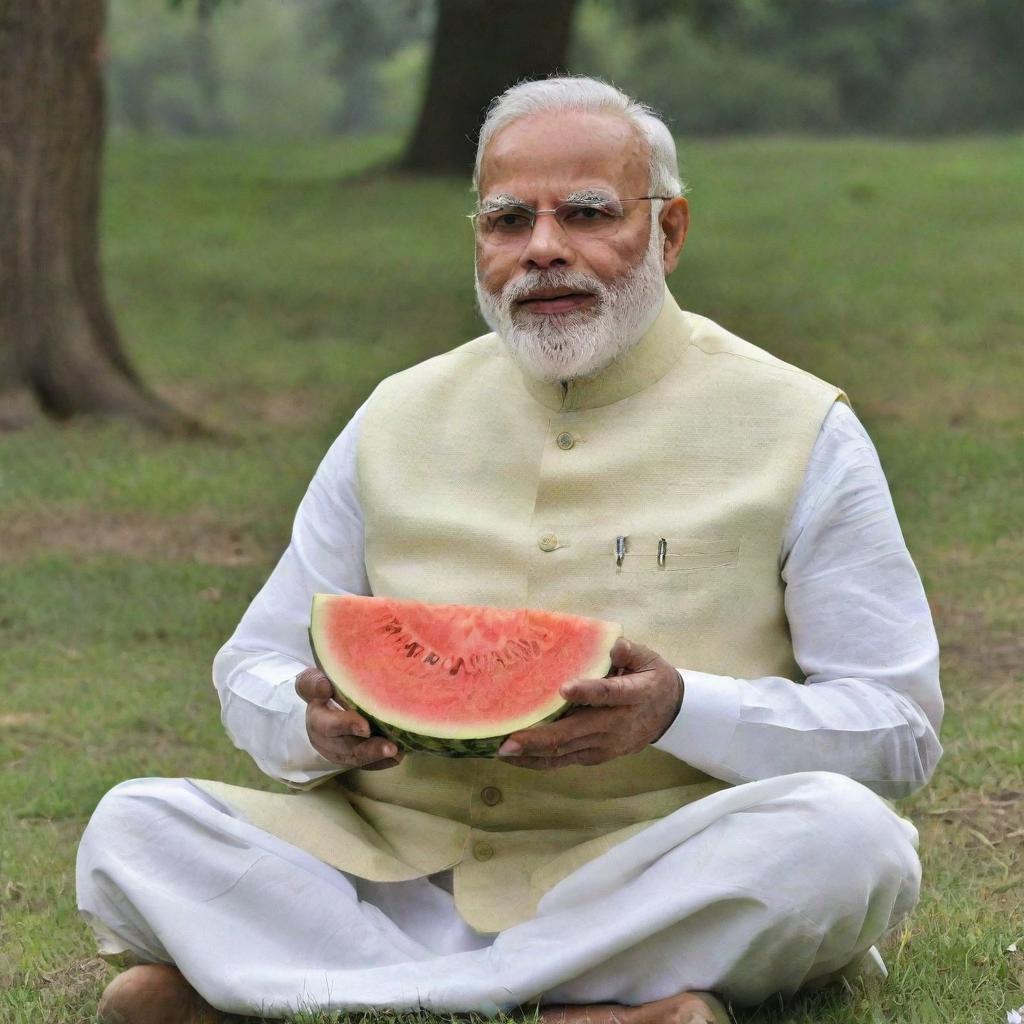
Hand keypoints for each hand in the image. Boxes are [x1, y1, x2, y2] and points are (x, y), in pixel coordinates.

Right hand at [295, 668, 403, 770]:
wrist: (322, 705)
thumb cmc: (323, 688)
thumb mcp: (314, 681)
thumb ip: (315, 683)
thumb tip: (324, 687)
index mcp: (316, 719)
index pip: (328, 725)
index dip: (346, 726)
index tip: (366, 727)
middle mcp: (324, 741)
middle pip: (346, 748)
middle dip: (369, 749)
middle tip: (390, 748)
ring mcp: (337, 752)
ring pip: (356, 758)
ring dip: (377, 757)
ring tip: (397, 753)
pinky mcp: (349, 757)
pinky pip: (365, 763)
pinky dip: (381, 762)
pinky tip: (397, 757)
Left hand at [496, 637, 682, 769]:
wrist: (670, 714)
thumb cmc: (651, 679)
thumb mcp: (649, 659)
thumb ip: (629, 651)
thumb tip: (613, 645)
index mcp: (633, 694)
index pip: (608, 694)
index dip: (587, 692)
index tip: (563, 689)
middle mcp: (616, 724)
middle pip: (576, 732)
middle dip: (541, 738)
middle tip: (510, 739)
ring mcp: (606, 745)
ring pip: (566, 752)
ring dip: (534, 754)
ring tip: (504, 751)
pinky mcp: (597, 756)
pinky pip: (566, 760)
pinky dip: (541, 761)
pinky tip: (517, 758)